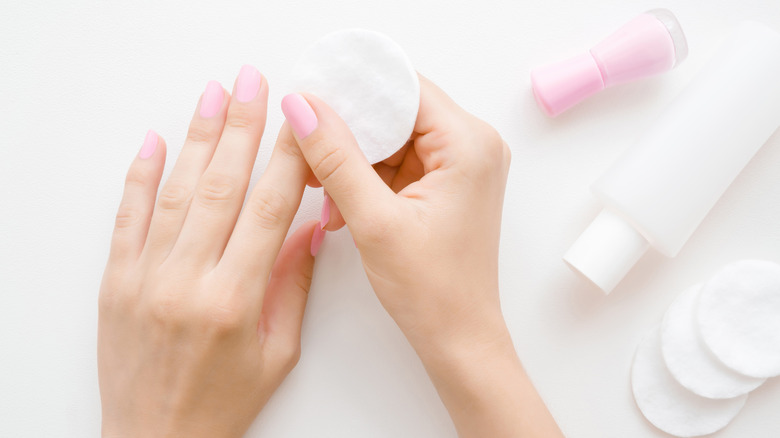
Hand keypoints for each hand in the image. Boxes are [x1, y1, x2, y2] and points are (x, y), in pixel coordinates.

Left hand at [98, 65, 321, 437]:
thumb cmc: (222, 404)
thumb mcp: (278, 353)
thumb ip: (292, 286)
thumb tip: (308, 228)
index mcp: (234, 300)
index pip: (269, 210)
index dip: (287, 158)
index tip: (299, 120)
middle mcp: (187, 282)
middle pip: (221, 188)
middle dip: (242, 128)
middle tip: (253, 83)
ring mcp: (145, 279)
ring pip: (175, 194)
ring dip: (197, 140)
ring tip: (213, 96)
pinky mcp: (115, 282)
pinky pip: (127, 219)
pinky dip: (140, 177)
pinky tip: (156, 142)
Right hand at [282, 75, 561, 436]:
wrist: (458, 338)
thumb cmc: (434, 290)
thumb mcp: (374, 220)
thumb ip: (336, 158)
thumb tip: (303, 107)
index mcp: (469, 144)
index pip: (403, 88)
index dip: (354, 87)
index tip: (311, 93)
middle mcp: (472, 146)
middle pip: (396, 111)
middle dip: (348, 129)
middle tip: (306, 145)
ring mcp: (460, 166)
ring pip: (392, 138)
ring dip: (352, 158)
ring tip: (321, 188)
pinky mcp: (446, 185)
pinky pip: (397, 163)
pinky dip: (365, 178)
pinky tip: (339, 203)